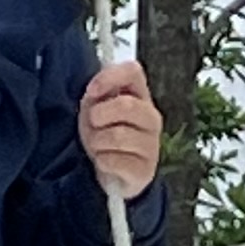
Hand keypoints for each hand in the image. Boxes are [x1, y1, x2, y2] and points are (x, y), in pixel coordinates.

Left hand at [80, 60, 162, 198]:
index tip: (92, 92)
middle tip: (92, 125)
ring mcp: (152, 145)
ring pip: (117, 136)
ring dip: (96, 141)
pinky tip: (104, 162)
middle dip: (99, 116)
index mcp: (139, 96)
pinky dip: (101, 161)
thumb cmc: (102, 135)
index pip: (133, 71)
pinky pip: (114, 161)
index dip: (109, 77)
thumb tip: (95, 90)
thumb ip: (97, 93)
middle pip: (126, 105)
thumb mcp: (94, 109)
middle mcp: (151, 118)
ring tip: (97, 146)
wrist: (111, 174)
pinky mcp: (145, 170)